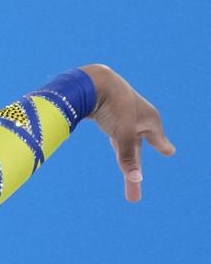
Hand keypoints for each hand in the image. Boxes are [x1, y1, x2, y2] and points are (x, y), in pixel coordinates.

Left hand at [79, 64, 175, 201]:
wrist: (93, 82)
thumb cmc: (114, 107)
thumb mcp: (123, 135)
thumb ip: (128, 157)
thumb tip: (136, 179)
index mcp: (149, 119)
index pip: (157, 139)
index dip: (162, 146)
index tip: (169, 152)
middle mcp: (138, 116)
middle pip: (137, 146)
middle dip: (134, 164)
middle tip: (135, 180)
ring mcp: (123, 113)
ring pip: (124, 138)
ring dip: (123, 151)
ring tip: (125, 161)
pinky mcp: (106, 111)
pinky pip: (113, 128)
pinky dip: (114, 136)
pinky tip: (111, 134)